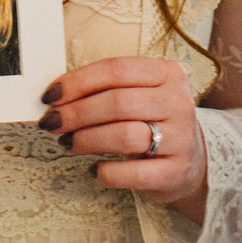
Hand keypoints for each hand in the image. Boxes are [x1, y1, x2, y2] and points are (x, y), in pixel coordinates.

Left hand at [38, 56, 206, 217]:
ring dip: (87, 140)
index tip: (51, 95)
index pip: (116, 69)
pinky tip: (95, 169)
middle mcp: (178, 102)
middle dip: (77, 113)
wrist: (191, 161)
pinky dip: (106, 171)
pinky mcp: (176, 172)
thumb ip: (106, 89)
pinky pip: (132, 172)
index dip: (78, 81)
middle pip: (117, 102)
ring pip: (124, 135)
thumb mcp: (140, 94)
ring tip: (67, 143)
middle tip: (52, 122)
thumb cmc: (152, 121)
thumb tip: (57, 97)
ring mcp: (181, 138)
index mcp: (168, 73)